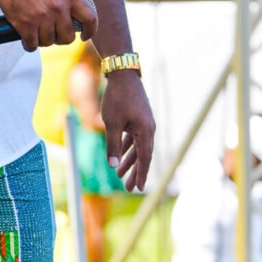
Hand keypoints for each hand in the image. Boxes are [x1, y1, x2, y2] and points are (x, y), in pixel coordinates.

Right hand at [0, 0, 97, 51]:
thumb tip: (79, 5)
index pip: (90, 18)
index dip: (90, 31)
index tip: (85, 36)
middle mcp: (58, 8)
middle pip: (67, 37)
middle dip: (61, 38)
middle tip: (53, 34)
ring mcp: (42, 17)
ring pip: (49, 42)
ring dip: (43, 40)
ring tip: (37, 33)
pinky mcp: (25, 24)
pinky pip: (32, 44)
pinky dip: (29, 45)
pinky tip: (27, 39)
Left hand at [101, 70, 154, 191]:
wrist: (123, 73)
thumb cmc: (117, 97)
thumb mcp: (112, 123)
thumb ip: (113, 145)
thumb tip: (113, 166)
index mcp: (146, 131)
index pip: (145, 158)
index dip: (141, 174)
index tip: (139, 188)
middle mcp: (148, 128)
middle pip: (143, 155)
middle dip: (135, 172)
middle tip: (129, 188)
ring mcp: (144, 123)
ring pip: (138, 147)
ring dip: (130, 161)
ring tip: (121, 175)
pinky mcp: (138, 118)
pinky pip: (134, 138)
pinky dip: (127, 147)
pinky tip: (121, 156)